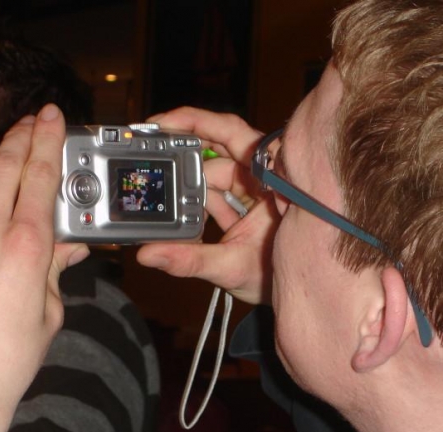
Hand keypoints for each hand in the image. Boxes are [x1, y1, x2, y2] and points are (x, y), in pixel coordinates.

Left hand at [0, 105, 88, 431]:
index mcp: (27, 249)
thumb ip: (56, 270)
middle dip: (20, 136)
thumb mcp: (48, 314)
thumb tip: (71, 246)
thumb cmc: (6, 361)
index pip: (41, 175)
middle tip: (28, 126)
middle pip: (3, 164)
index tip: (52, 116)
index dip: (49, 138)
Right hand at [136, 107, 279, 304]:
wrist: (292, 298)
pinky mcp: (244, 204)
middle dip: (184, 153)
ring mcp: (253, 189)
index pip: (230, 133)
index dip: (196, 122)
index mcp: (269, 176)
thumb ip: (189, 260)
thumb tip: (149, 253)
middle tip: (151, 154)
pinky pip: (215, 193)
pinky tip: (181, 217)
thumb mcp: (232, 267)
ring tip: (167, 202)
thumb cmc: (276, 277)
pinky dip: (197, 202)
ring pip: (213, 173)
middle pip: (217, 147)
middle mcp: (262, 176)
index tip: (164, 124)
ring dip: (191, 187)